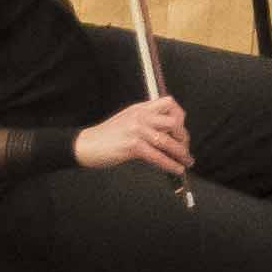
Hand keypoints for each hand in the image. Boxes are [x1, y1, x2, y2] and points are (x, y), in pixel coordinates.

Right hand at [76, 94, 195, 174]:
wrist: (85, 145)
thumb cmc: (106, 135)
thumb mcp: (127, 119)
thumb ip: (146, 120)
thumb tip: (167, 131)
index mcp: (140, 108)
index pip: (169, 103)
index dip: (179, 115)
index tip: (182, 128)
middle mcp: (141, 117)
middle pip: (174, 122)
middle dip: (183, 136)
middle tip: (185, 147)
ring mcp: (137, 131)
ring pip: (168, 141)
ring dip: (181, 153)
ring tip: (187, 160)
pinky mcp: (133, 146)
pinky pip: (157, 156)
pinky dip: (170, 163)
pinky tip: (176, 168)